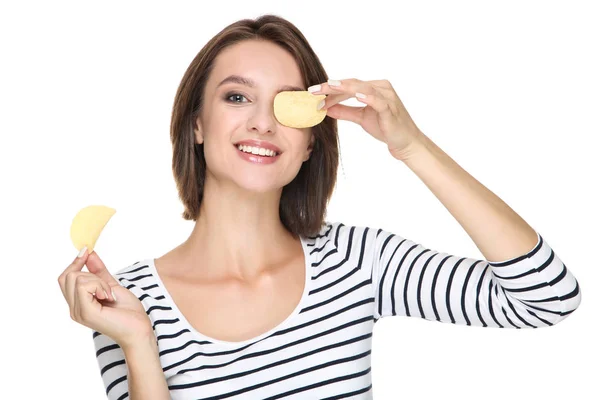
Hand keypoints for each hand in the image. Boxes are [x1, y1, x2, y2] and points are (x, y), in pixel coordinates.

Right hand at [57, 249, 152, 349]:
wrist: (139, 329)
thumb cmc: (128, 312)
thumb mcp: (111, 285)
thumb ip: (99, 271)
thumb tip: (89, 253)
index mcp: (78, 304)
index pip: (64, 278)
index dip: (75, 262)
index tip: (86, 251)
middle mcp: (74, 309)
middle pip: (68, 275)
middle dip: (91, 274)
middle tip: (107, 288)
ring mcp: (78, 312)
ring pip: (77, 278)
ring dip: (98, 281)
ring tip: (109, 295)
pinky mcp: (86, 312)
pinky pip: (84, 286)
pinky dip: (100, 286)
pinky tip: (109, 297)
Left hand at [309, 78, 424, 159]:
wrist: (404, 142)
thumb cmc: (385, 127)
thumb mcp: (360, 118)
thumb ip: (344, 111)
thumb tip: (326, 108)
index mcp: (372, 87)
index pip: (347, 85)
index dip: (329, 90)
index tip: (312, 94)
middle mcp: (380, 87)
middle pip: (352, 84)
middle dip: (331, 87)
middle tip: (313, 90)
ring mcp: (387, 96)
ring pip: (363, 88)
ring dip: (345, 89)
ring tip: (330, 86)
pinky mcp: (391, 108)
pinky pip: (379, 100)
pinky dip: (368, 97)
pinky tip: (357, 96)